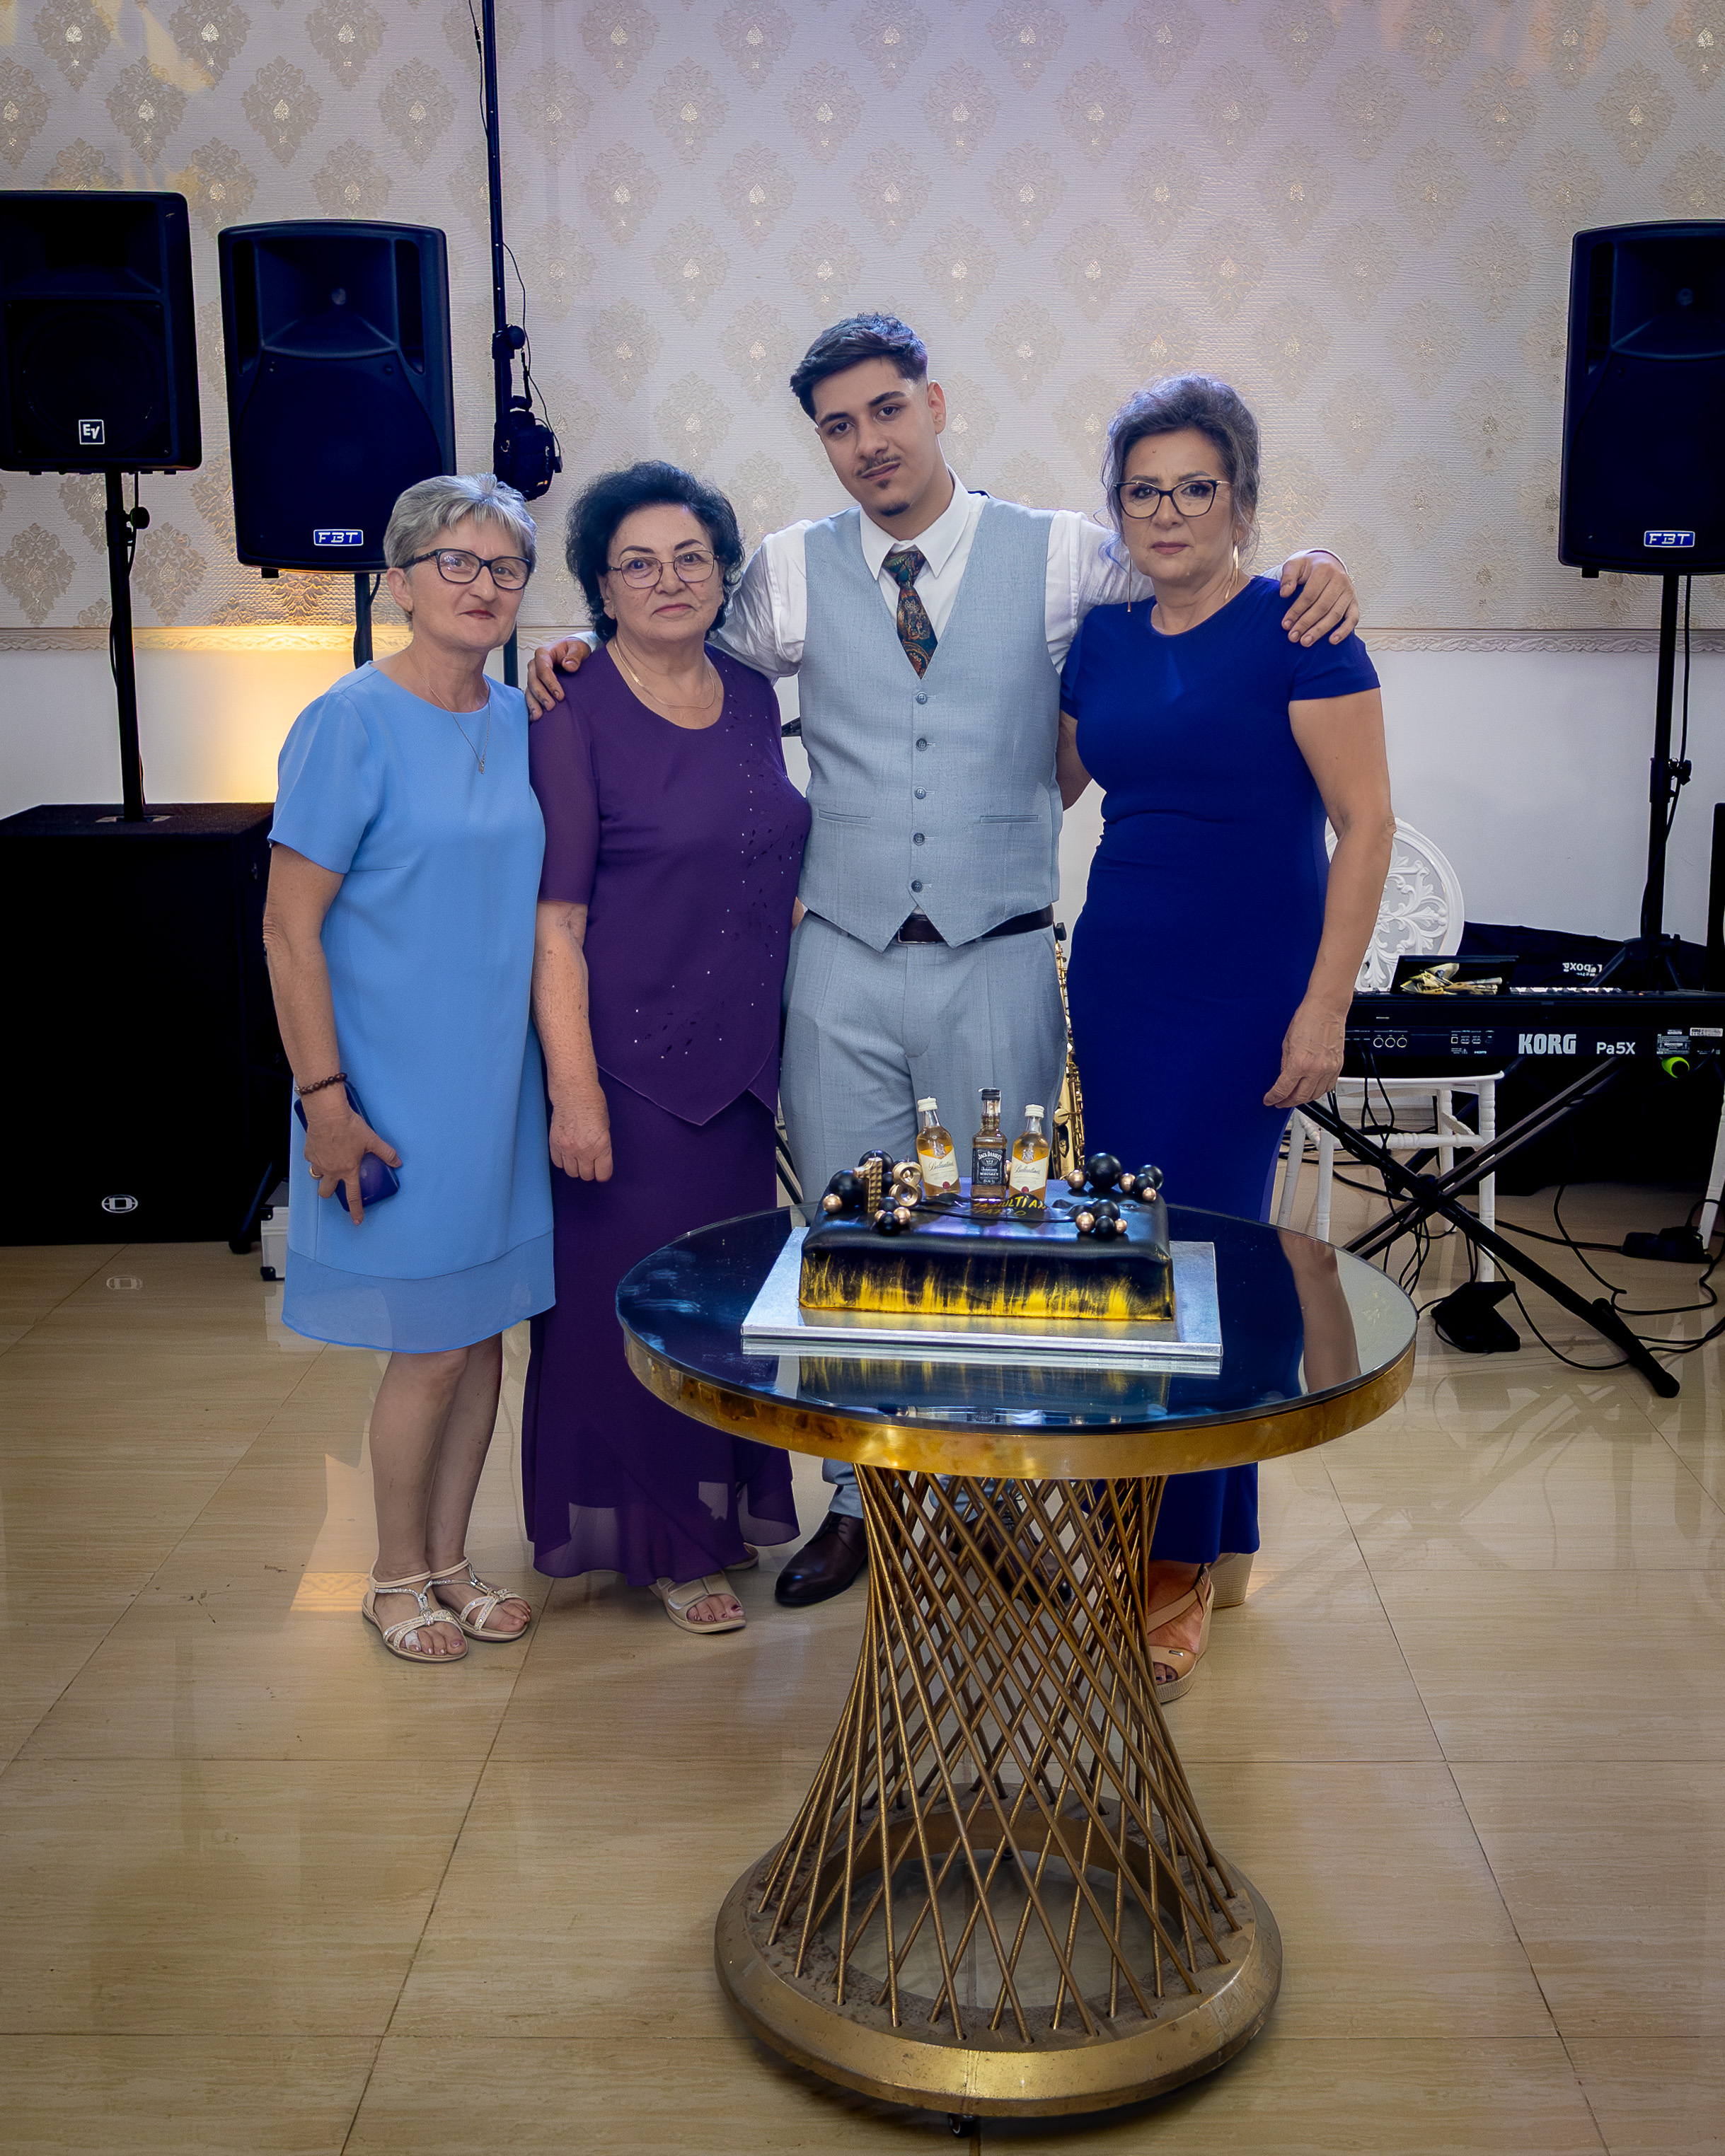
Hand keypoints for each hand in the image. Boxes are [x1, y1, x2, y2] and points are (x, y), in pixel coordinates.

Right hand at [302, 1099, 400, 1224]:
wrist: (328, 1113)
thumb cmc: (349, 1126)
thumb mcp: (372, 1140)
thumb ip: (385, 1153)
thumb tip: (397, 1161)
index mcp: (348, 1170)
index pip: (353, 1196)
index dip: (356, 1210)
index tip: (356, 1220)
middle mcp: (331, 1170)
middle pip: (326, 1192)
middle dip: (330, 1193)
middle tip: (336, 1185)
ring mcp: (318, 1162)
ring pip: (317, 1176)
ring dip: (323, 1174)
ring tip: (330, 1164)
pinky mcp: (309, 1152)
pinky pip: (312, 1160)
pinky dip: (317, 1158)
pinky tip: (323, 1148)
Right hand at [525, 637, 590, 716]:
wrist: (573, 651)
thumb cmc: (575, 648)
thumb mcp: (579, 648)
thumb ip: (575, 656)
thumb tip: (569, 666)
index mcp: (544, 653)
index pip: (543, 669)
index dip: (550, 683)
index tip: (560, 696)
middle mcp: (535, 665)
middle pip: (533, 681)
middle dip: (541, 695)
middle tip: (551, 707)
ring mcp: (534, 675)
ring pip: (529, 690)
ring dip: (533, 703)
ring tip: (539, 716)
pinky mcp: (536, 685)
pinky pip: (530, 695)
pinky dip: (531, 706)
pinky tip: (534, 717)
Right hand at [549, 1092, 612, 1181]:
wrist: (573, 1093)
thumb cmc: (593, 1105)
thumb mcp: (605, 1127)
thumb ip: (602, 1146)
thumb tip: (598, 1159)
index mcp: (601, 1146)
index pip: (602, 1174)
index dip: (603, 1173)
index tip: (602, 1171)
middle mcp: (584, 1150)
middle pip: (586, 1175)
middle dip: (589, 1170)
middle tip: (590, 1162)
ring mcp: (567, 1149)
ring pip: (571, 1172)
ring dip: (576, 1167)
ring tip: (578, 1158)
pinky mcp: (554, 1144)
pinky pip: (558, 1163)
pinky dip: (563, 1161)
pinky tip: (567, 1153)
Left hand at [1264, 997, 1347, 1109]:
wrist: (1326, 1009)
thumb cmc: (1307, 1019)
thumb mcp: (1286, 1044)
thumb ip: (1285, 1064)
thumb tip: (1283, 1079)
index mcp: (1299, 1063)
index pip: (1283, 1090)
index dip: (1274, 1098)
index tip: (1270, 1100)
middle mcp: (1315, 1069)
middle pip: (1300, 1097)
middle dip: (1287, 1102)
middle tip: (1281, 1102)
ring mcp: (1329, 1069)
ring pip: (1315, 1095)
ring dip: (1303, 1099)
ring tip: (1294, 1097)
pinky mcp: (1338, 1066)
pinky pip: (1328, 1087)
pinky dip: (1318, 1092)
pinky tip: (1311, 1090)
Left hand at [1279, 553, 1358, 646]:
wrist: (1327, 564)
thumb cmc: (1308, 568)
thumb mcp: (1295, 565)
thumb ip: (1288, 576)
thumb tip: (1284, 593)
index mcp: (1325, 570)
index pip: (1309, 595)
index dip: (1297, 611)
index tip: (1285, 624)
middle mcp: (1340, 580)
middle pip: (1322, 606)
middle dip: (1306, 623)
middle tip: (1293, 637)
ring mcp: (1349, 592)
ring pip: (1335, 615)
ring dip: (1320, 630)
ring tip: (1305, 641)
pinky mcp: (1354, 603)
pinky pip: (1352, 618)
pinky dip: (1344, 631)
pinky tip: (1332, 641)